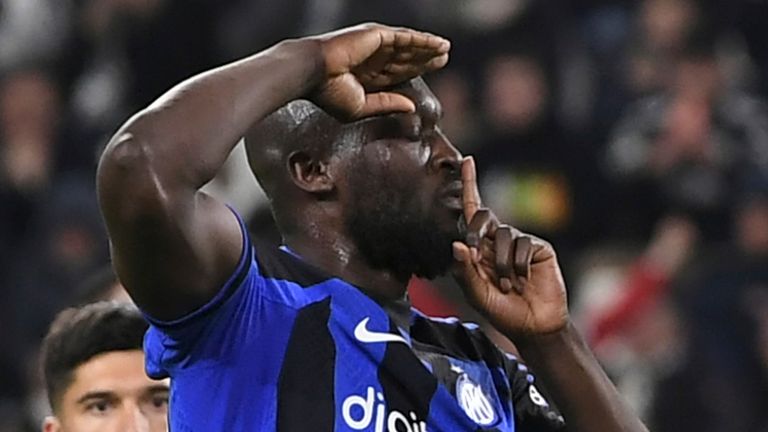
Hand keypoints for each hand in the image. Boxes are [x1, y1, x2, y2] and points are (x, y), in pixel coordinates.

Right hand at [308, 23, 449, 120]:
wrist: (312, 74)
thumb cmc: (328, 93)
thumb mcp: (361, 108)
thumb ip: (386, 105)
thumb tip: (411, 107)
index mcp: (366, 76)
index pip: (396, 73)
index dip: (414, 72)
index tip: (430, 74)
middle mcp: (372, 58)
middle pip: (405, 59)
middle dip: (424, 59)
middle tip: (443, 60)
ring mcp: (375, 45)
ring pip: (409, 47)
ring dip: (428, 48)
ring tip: (445, 50)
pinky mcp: (378, 36)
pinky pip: (407, 38)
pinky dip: (424, 40)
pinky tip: (439, 44)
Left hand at [451, 157, 568, 337]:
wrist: (535, 327)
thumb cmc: (503, 312)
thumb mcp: (478, 295)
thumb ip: (465, 272)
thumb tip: (457, 244)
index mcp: (480, 249)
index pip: (472, 213)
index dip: (469, 186)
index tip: (466, 161)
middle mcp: (498, 241)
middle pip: (483, 217)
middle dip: (475, 230)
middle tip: (476, 253)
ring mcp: (520, 243)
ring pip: (502, 235)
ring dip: (500, 263)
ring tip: (509, 285)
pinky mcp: (539, 247)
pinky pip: (521, 244)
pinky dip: (518, 264)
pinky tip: (523, 280)